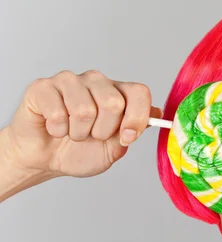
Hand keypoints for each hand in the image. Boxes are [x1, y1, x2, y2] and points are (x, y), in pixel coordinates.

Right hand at [5, 70, 160, 177]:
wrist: (45, 160)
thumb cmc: (80, 152)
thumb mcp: (115, 148)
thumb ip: (135, 130)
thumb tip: (158, 113)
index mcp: (118, 94)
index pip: (139, 92)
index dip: (136, 118)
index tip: (126, 138)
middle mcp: (97, 82)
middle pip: (113, 103)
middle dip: (103, 131)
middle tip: (91, 136)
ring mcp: (70, 81)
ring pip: (85, 110)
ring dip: (78, 133)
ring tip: (72, 133)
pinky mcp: (44, 86)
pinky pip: (58, 111)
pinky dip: (57, 129)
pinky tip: (54, 128)